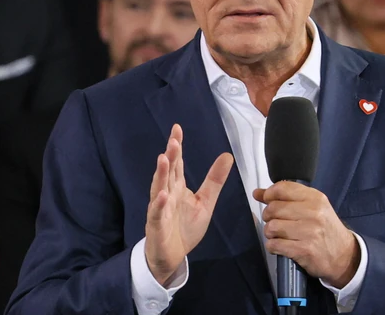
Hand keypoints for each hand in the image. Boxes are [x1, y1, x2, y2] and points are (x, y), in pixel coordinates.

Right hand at [145, 124, 233, 285]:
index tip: (177, 128)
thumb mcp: (206, 202)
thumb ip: (215, 180)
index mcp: (178, 187)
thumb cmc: (186, 227)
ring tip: (163, 159)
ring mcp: (160, 209)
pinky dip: (159, 204)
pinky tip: (163, 195)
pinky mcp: (157, 225)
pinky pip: (157, 213)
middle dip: (170, 156)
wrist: (172, 255)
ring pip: (159, 188)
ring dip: (160, 174)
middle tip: (174, 140)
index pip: (177, 163)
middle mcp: (167, 194)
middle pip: (168, 172)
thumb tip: (227, 155)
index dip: (177, 146)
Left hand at [254, 182, 359, 288]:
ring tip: (278, 235)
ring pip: (272, 227)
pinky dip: (273, 246)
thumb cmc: (325, 229)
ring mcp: (309, 232)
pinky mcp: (304, 250)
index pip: (283, 188)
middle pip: (274, 208)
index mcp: (315, 198)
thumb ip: (287, 198)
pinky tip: (280, 246)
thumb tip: (258, 193)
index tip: (267, 200)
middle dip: (268, 216)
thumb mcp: (313, 207)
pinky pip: (275, 245)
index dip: (269, 194)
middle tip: (275, 221)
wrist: (344, 256)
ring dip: (270, 233)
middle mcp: (313, 212)